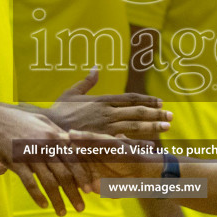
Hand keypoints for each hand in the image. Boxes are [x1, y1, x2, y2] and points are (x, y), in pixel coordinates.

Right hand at [0, 104, 96, 216]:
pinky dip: (37, 196)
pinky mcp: (16, 162)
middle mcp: (45, 146)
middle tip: (81, 207)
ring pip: (49, 182)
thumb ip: (57, 132)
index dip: (83, 175)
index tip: (90, 189)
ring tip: (63, 213)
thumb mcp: (41, 121)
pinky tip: (43, 205)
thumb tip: (71, 140)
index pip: (74, 159)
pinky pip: (30, 183)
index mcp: (54, 136)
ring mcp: (30, 155)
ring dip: (58, 199)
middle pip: (65, 174)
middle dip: (75, 192)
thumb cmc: (17, 120)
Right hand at [49, 67, 171, 137]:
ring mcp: (104, 128)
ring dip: (152, 126)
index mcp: (101, 100)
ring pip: (134, 126)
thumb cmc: (57, 112)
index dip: (146, 100)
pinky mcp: (101, 141)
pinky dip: (138, 145)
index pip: (130, 99)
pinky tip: (151, 147)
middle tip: (171, 116)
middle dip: (156, 113)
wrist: (45, 130)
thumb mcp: (71, 93)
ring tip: (167, 127)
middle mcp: (106, 113)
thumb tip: (96, 68)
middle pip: (137, 112)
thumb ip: (86, 82)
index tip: (160, 102)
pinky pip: (123, 143)